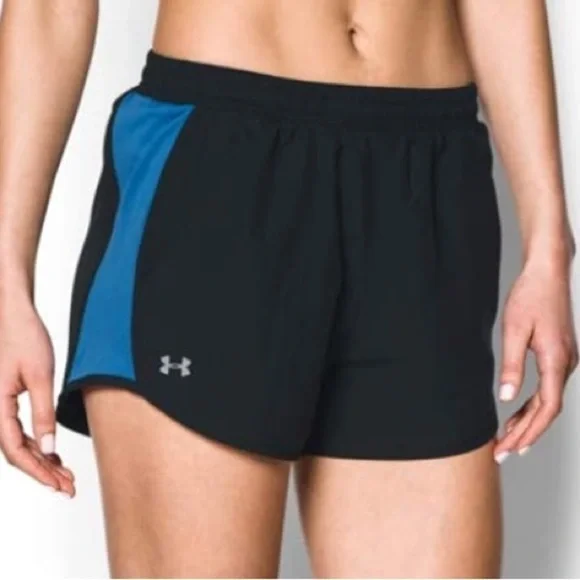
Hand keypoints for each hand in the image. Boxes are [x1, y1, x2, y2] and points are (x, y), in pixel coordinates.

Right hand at [0, 298, 74, 495]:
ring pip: (17, 445)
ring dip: (40, 461)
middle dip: (42, 472)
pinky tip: (54, 455)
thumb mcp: (40, 377)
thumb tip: (48, 449)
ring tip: (65, 476)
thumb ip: (43, 414)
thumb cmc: (25, 339)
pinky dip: (36, 446)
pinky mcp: (6, 403)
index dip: (37, 470)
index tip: (58, 484)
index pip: (14, 449)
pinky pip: (18, 432)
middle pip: (15, 452)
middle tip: (68, 487)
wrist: (14, 316)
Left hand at [494, 256, 577, 462]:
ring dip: (529, 421)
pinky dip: (533, 405)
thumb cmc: (530, 297)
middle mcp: (567, 364)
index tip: (510, 447)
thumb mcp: (514, 330)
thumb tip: (506, 398)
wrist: (548, 273)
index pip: (546, 409)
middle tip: (503, 451)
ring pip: (549, 401)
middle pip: (548, 411)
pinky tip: (518, 412)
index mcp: (557, 361)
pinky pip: (549, 388)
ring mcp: (566, 360)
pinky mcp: (560, 355)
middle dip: (525, 434)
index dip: (528, 432)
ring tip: (508, 437)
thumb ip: (511, 366)